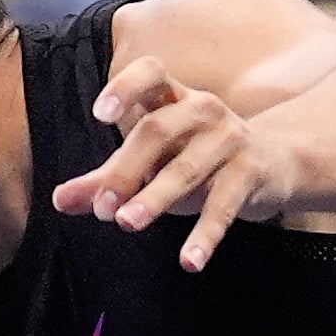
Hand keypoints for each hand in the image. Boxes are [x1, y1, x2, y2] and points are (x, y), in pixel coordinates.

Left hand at [55, 55, 289, 270]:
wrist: (275, 163)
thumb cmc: (198, 158)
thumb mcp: (153, 162)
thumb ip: (106, 178)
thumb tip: (59, 200)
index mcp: (173, 98)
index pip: (151, 73)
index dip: (126, 87)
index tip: (101, 114)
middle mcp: (202, 110)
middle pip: (157, 130)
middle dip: (126, 169)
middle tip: (102, 208)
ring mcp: (229, 138)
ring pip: (186, 169)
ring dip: (155, 198)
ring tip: (127, 224)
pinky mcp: (251, 172)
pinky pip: (224, 205)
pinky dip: (205, 235)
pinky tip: (189, 261)